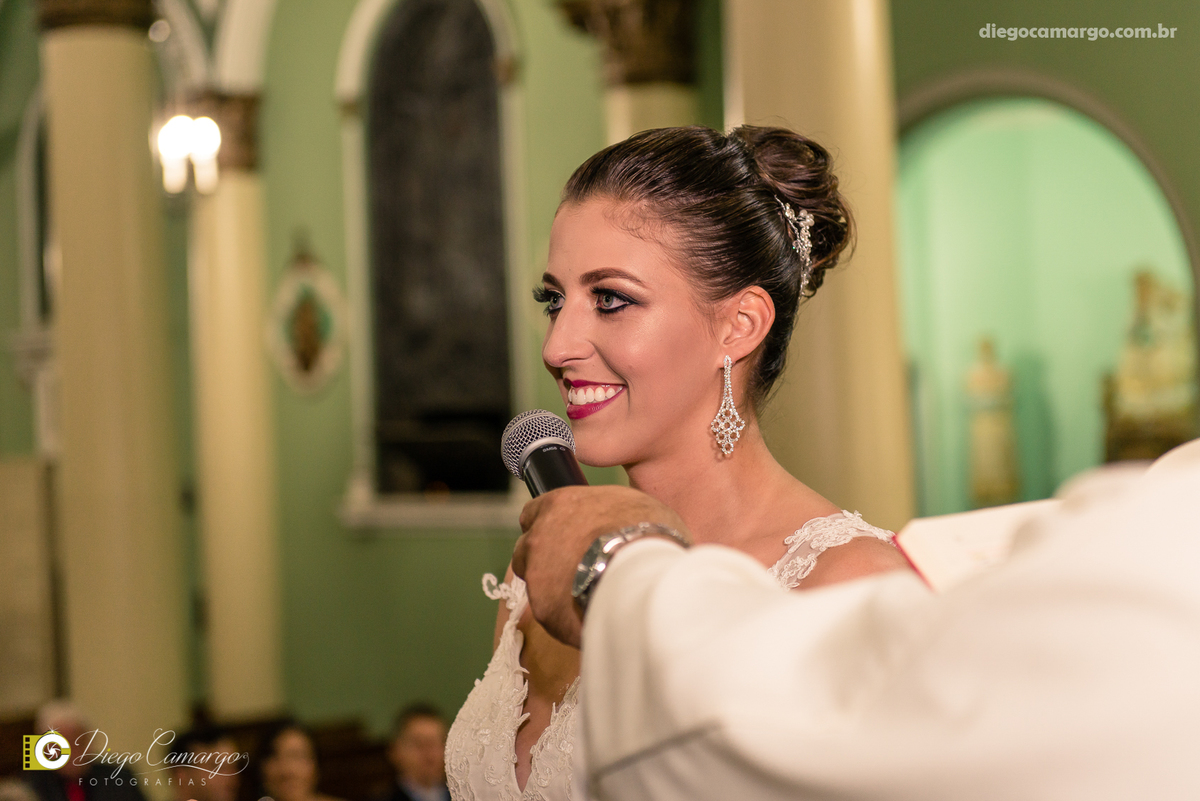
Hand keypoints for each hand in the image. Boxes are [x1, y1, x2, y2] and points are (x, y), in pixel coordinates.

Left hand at [513, 485, 689, 647]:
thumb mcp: (632, 504)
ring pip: (535, 584)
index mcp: (558, 505)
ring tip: (586, 596)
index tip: (564, 538)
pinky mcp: (545, 610)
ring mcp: (537, 575)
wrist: (644, 575)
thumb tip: (617, 522)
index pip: (533, 513)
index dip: (548, 527)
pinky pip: (551, 614)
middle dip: (545, 560)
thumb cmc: (646, 533)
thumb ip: (607, 512)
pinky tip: (591, 615)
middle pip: (526, 550)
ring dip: (554, 589)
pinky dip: (567, 616)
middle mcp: (539, 537)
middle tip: (576, 570)